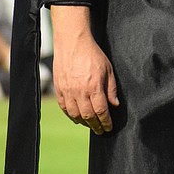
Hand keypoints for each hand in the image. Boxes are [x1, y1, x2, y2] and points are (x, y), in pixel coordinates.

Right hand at [51, 5, 118, 134]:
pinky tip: (76, 117)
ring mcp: (67, 91)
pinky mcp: (59, 89)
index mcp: (94, 87)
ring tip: (90, 125)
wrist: (73, 44)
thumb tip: (115, 104)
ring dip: (83, 123)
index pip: (101, 111)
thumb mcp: (108, 69)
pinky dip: (71, 115)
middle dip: (96, 126)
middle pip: (88, 116)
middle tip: (100, 130)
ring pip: (75, 115)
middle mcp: (80, 92)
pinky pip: (64, 108)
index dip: (106, 122)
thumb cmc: (92, 54)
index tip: (109, 127)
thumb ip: (111, 88)